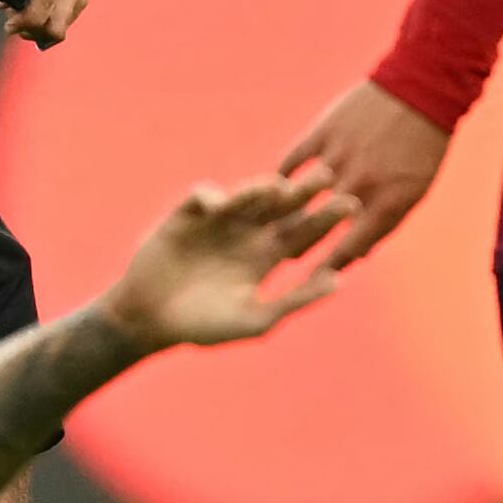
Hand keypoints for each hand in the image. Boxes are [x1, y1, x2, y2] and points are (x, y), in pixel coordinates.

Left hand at [0, 0, 85, 47]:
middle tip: (13, 21)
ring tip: (23, 14)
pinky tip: (37, 12)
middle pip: (56, 22)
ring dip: (39, 29)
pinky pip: (67, 22)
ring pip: (61, 27)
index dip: (27, 20)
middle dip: (32, 30)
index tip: (9, 25)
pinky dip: (50, 24)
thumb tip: (2, 4)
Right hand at [97, 169, 359, 352]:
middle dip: (304, 191)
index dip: (326, 219)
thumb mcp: (256, 320)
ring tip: (279, 187)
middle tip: (328, 175)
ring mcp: (218, 222)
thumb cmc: (206, 327)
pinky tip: (218, 206)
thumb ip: (295, 299)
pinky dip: (211, 197)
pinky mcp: (186, 216)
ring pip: (246, 196)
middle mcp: (247, 233)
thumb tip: (339, 282)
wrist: (151, 321)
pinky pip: (202, 198)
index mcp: (267, 257)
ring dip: (262, 188)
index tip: (351, 205)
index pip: (303, 232)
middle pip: (282, 206)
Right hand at [281, 79, 453, 267]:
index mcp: (385, 204)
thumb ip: (384, 222)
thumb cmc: (424, 146)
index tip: (308, 283)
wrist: (424, 87)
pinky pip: (292, 160)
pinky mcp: (323, 131)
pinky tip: (274, 186)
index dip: (325, 270)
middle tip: (284, 256)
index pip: (346, 249)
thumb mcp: (414, 191)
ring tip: (272, 225)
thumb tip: (356, 253)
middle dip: (298, 246)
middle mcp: (358, 185)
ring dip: (283, 214)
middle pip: (316, 228)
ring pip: (299, 197)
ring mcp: (338, 157)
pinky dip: (281, 175)